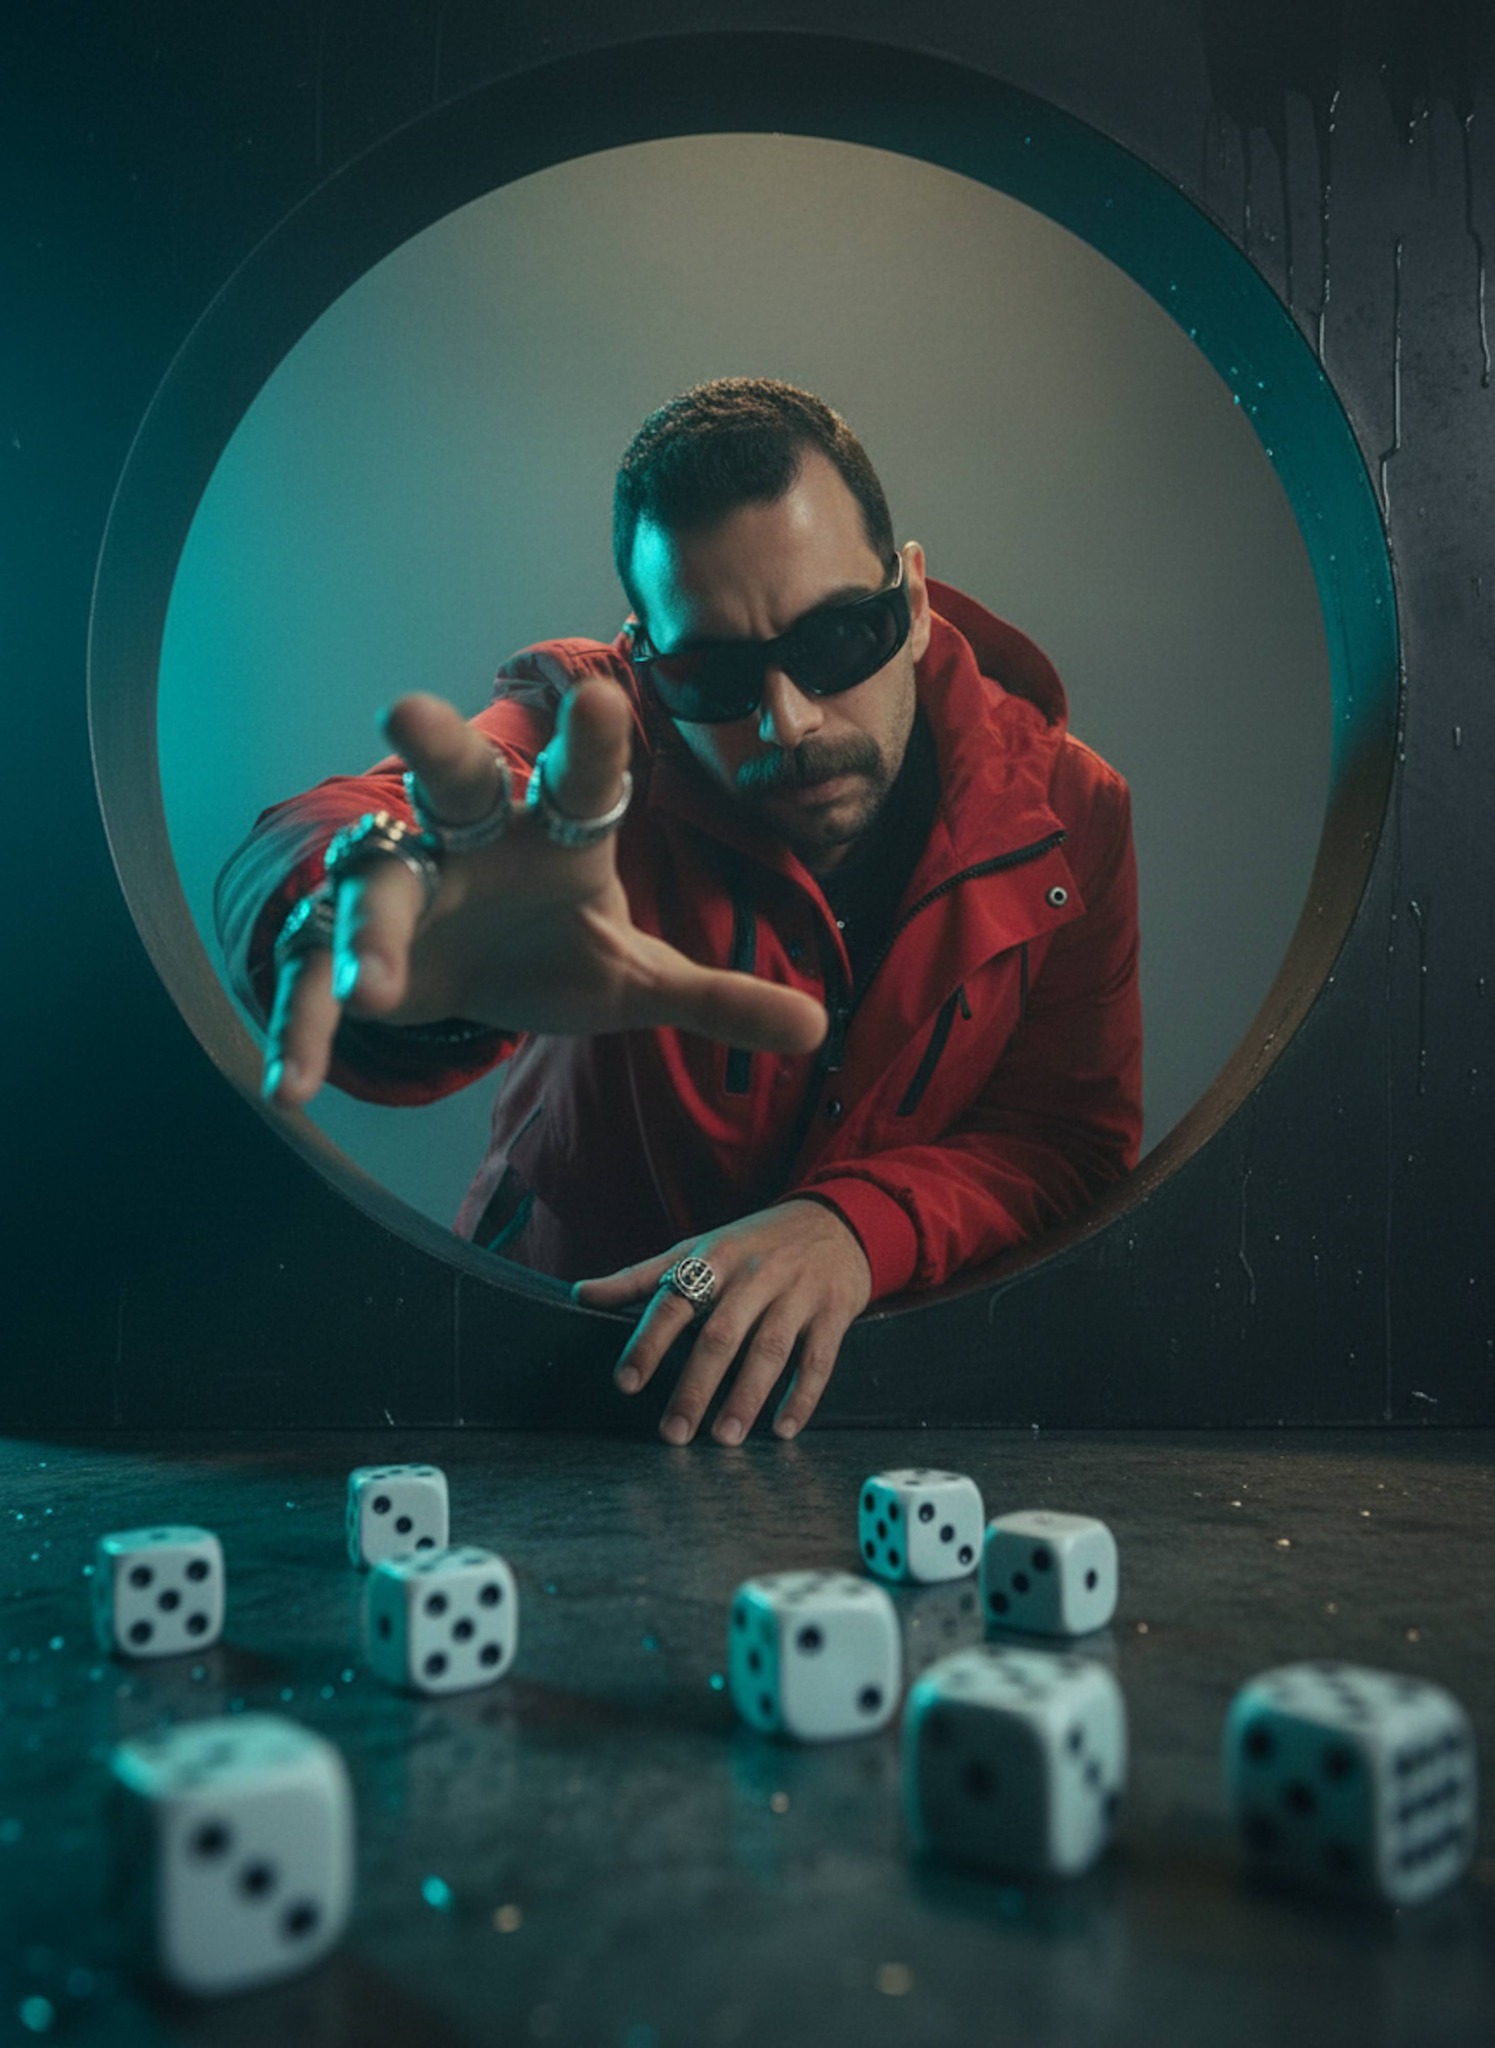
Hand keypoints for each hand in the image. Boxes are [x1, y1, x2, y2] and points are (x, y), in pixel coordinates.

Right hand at [263, 679, 826, 1106]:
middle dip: (438, 745)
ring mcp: (405, 887)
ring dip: (370, 928)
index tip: (604, 700)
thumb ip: (718, 999)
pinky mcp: (349, 948)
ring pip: (376, 881)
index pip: (582, 783)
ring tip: (373, 983)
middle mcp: (472, 838)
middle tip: (408, 708)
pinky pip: (318, 980)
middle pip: (455, 779)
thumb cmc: (552, 947)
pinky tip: (291, 1088)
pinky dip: (306, 1030)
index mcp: (555, 834)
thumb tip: (820, 1028)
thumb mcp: (635, 979)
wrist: (466, 970)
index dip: (591, 747)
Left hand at [571, 1199, 872, 1444]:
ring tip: (724, 1437)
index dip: (648, 1342)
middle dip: (695, 1386)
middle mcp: (755, 1274)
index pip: (675, 1302)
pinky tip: (783, 1429)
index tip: (627, 1382)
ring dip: (746, 1397)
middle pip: (720, 1335)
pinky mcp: (833, 1311)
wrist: (837, 1219)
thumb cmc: (755, 1242)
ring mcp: (797, 1293)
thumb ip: (641, 1277)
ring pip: (770, 1350)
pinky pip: (818, 1359)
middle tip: (674, 1434)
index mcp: (715, 1258)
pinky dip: (802, 1397)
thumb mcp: (699, 1248)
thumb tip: (580, 1293)